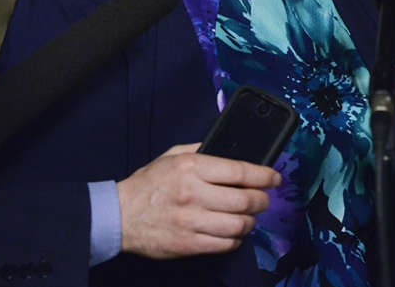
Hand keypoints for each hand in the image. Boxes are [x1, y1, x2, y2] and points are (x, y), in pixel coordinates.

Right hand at [116, 144, 280, 258]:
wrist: (120, 215)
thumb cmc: (148, 184)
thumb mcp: (172, 155)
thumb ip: (202, 150)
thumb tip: (231, 150)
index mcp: (191, 167)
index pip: (239, 171)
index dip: (264, 175)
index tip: (274, 178)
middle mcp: (193, 194)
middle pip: (245, 200)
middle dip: (262, 200)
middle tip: (263, 200)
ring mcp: (191, 221)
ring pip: (238, 225)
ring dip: (250, 222)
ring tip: (248, 217)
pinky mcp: (188, 244)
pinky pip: (225, 244)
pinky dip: (236, 239)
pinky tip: (233, 233)